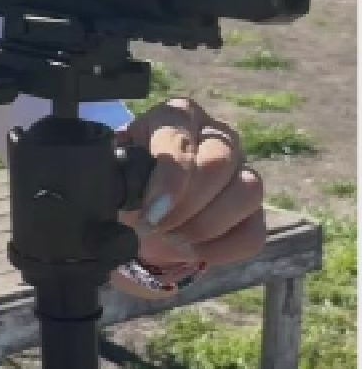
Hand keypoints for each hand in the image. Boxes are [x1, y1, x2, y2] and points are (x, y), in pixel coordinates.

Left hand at [118, 97, 264, 291]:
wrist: (142, 216)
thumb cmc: (128, 188)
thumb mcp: (115, 178)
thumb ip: (117, 183)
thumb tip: (128, 206)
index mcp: (176, 116)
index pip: (180, 136)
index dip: (169, 179)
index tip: (151, 212)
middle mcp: (216, 135)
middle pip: (219, 161)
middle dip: (186, 205)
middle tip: (156, 227)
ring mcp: (242, 170)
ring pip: (248, 191)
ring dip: (206, 226)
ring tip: (173, 240)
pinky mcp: (254, 209)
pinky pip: (254, 231)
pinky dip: (222, 250)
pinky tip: (194, 252)